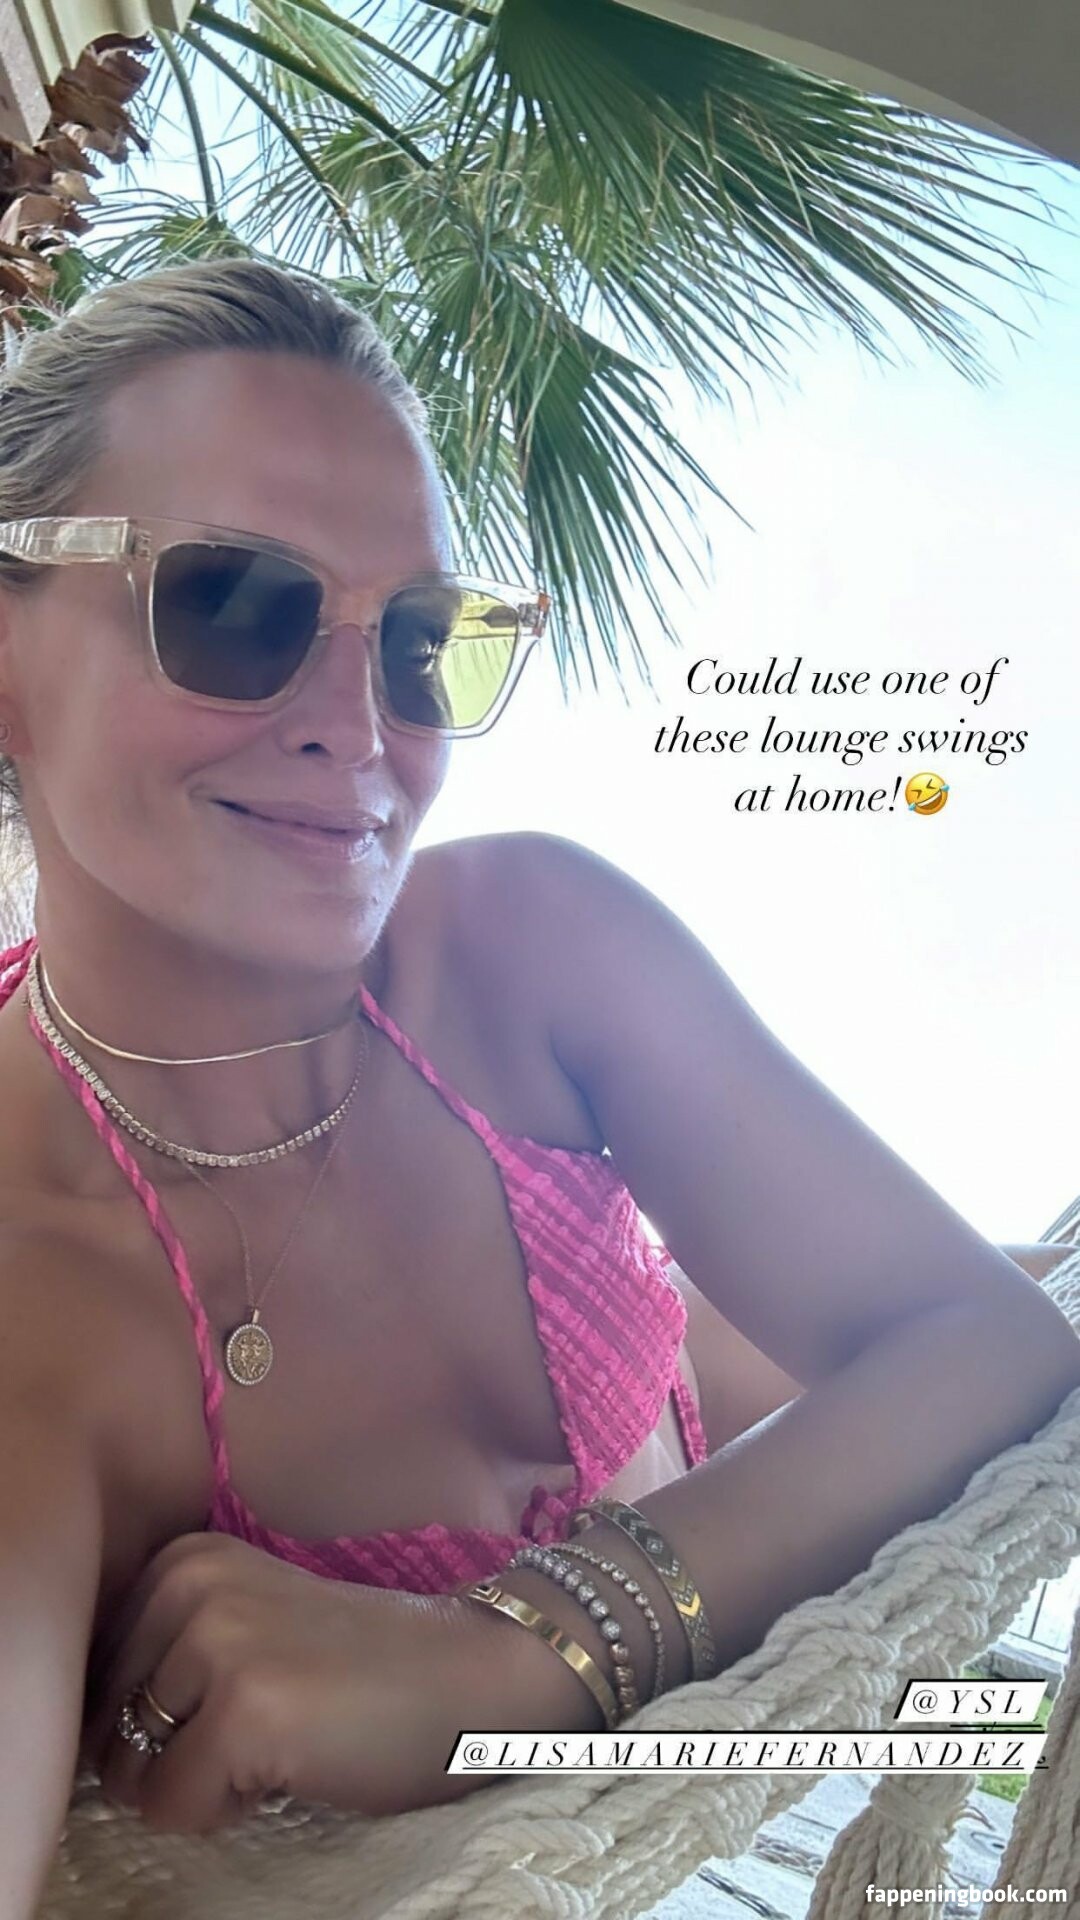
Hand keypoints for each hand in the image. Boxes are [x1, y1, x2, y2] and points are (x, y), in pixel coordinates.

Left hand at [80, 1532, 524, 1832]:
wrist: (469, 1676)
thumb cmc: (361, 1666)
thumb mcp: (248, 1621)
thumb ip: (170, 1650)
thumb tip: (92, 1734)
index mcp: (184, 1557)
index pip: (99, 1680)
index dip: (167, 1718)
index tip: (249, 1693)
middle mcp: (188, 1584)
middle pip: (110, 1729)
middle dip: (176, 1755)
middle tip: (270, 1724)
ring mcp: (214, 1644)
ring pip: (134, 1775)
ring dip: (200, 1784)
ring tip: (277, 1742)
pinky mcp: (242, 1711)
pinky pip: (173, 1809)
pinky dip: (224, 1812)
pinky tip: (290, 1768)